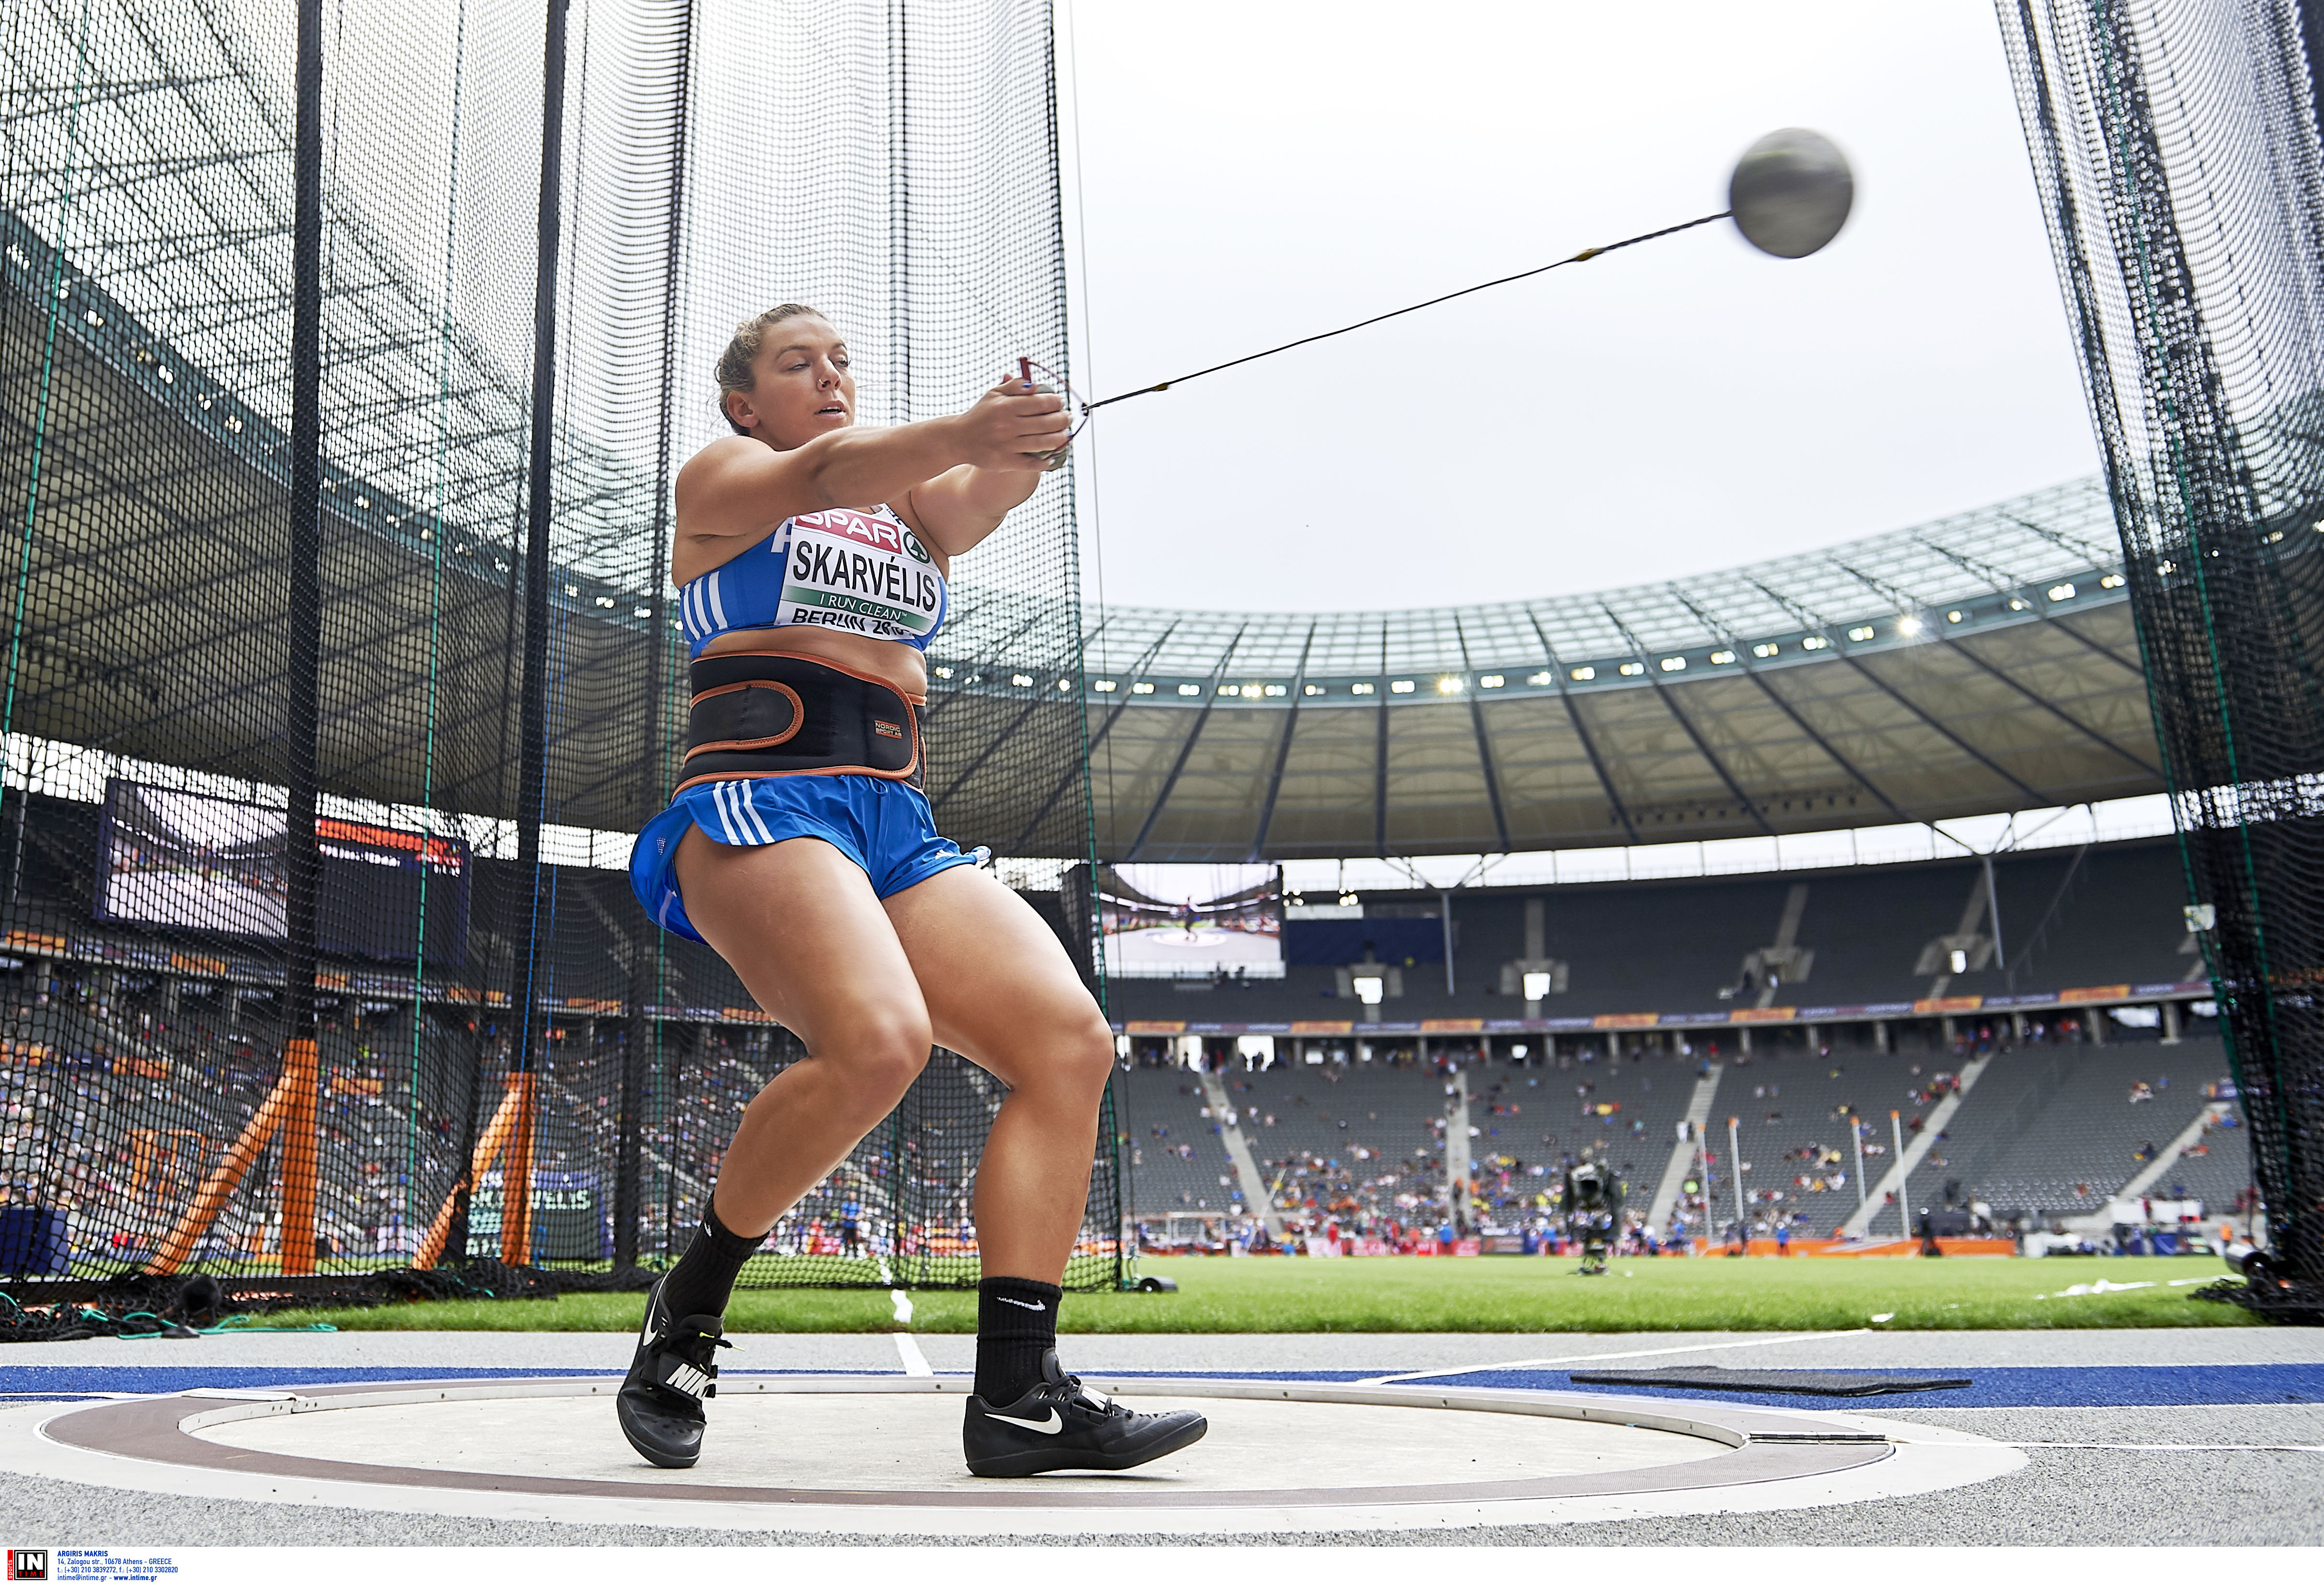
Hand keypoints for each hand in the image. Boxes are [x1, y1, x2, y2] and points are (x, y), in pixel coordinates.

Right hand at [949, 376, 1070, 470]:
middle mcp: (1007, 425)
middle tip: (1068, 418)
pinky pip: (1031, 463)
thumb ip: (1014, 386)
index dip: (1055, 402)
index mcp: (1006, 406)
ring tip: (1065, 434)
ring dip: (1060, 439)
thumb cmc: (980, 415)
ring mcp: (1007, 445)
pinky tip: (1053, 457)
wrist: (959, 439)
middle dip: (1062, 420)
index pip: (1040, 403)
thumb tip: (1035, 385)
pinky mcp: (1005, 461)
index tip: (1061, 403)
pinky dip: (1045, 461)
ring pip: (1043, 443)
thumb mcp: (993, 394)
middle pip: (1046, 423)